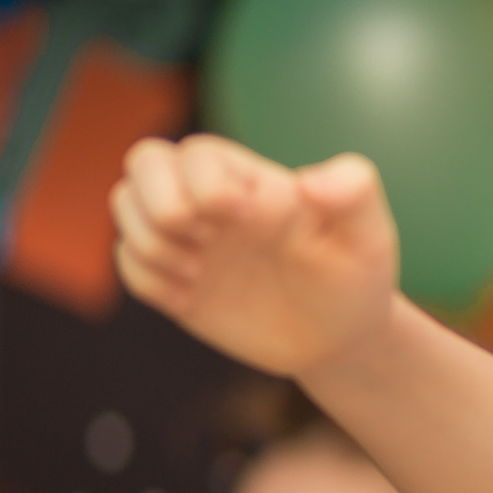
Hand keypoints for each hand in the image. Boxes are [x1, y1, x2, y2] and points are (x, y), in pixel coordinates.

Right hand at [112, 134, 398, 376]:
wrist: (335, 338)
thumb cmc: (355, 278)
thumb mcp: (368, 237)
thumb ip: (354, 195)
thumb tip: (311, 182)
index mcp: (253, 179)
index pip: (198, 154)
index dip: (207, 186)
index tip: (245, 219)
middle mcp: (212, 198)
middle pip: (144, 161)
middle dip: (158, 203)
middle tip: (202, 241)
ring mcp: (189, 236)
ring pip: (124, 203)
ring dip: (151, 243)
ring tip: (198, 273)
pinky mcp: (172, 275)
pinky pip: (128, 262)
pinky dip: (149, 281)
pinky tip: (192, 299)